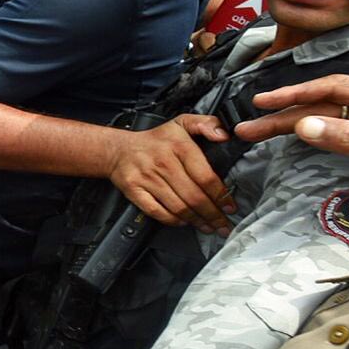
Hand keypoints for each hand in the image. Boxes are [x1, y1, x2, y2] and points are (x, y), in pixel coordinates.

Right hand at [106, 115, 235, 232]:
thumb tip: (224, 135)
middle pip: (194, 196)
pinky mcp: (135, 191)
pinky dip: (172, 220)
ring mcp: (148, 178)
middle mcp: (163, 163)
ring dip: (196, 220)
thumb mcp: (183, 122)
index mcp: (179, 147)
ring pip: (178, 207)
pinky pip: (157, 211)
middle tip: (222, 223)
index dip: (221, 195)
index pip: (205, 177)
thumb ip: (208, 123)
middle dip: (212, 214)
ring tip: (208, 226)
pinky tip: (183, 222)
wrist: (118, 150)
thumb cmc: (155, 140)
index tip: (229, 206)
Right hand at [236, 75, 348, 221]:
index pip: (337, 88)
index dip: (298, 93)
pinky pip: (339, 138)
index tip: (265, 102)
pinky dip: (312, 140)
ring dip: (292, 128)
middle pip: (326, 105)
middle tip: (248, 128)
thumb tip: (305, 125)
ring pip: (328, 122)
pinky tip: (291, 143)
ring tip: (256, 135)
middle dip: (285, 114)